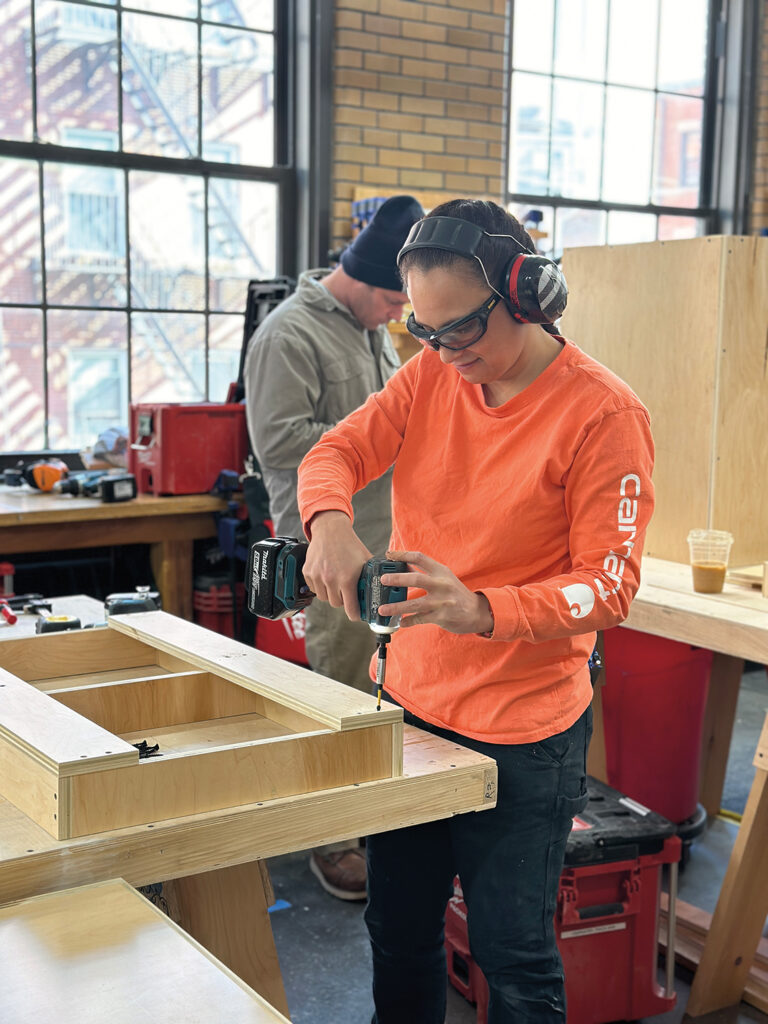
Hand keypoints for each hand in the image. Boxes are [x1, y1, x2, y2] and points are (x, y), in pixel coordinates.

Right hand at [303, 511, 371, 620]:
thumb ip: (371, 576)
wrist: (330, 530)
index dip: (355, 615)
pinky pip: (314, 589)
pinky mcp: (308, 572)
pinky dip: (320, 587)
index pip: (350, 608)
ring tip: (337, 582)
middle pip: (337, 604)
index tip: (357, 615)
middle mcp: (330, 579)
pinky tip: (327, 577)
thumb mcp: (366, 560)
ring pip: (324, 598)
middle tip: (347, 592)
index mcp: (347, 578)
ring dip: (331, 594)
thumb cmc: (349, 544)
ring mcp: (317, 576)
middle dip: (343, 600)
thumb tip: (382, 589)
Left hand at [378, 550, 493, 634]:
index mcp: (441, 571)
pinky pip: (420, 619)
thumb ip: (426, 573)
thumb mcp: (444, 578)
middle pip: (416, 578)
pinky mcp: (441, 616)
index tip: (389, 554)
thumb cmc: (456, 593)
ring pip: (414, 603)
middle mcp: (441, 584)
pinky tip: (400, 623)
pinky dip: (408, 621)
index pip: (420, 557)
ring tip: (382, 609)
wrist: (476, 612)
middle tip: (383, 579)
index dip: (403, 554)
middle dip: (397, 579)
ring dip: (396, 607)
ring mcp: (441, 601)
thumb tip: (403, 566)